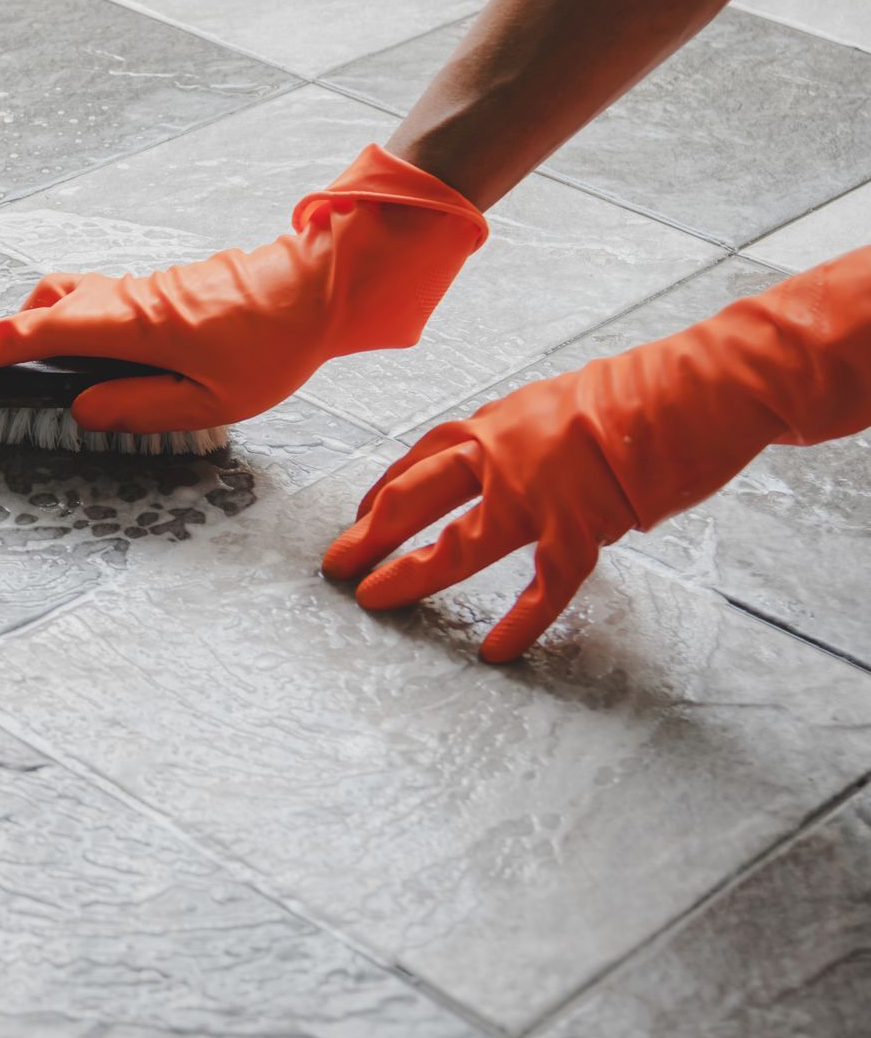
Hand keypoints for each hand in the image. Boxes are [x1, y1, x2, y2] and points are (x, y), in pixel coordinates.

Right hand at [0, 145, 487, 431]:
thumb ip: (141, 408)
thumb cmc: (275, 345)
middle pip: (47, 308)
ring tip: (31, 368)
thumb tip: (83, 408)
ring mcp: (141, 289)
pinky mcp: (157, 289)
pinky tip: (92, 359)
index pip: (45, 334)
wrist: (320, 285)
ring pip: (72, 299)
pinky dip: (76, 323)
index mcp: (135, 326)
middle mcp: (128, 299)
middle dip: (3, 335)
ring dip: (42, 327)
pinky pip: (99, 301)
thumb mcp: (213, 401)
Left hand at [321, 373, 637, 661]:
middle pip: (416, 497)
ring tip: (377, 600)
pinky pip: (544, 586)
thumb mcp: (563, 402)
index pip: (422, 458)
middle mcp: (505, 454)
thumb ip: (527, 438)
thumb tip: (511, 464)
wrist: (702, 387)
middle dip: (370, 533)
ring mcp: (540, 493)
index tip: (361, 515)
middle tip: (336, 564)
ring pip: (461, 544)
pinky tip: (495, 650)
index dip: (385, 490)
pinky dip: (521, 622)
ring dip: (413, 574)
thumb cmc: (646, 390)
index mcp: (500, 423)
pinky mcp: (584, 526)